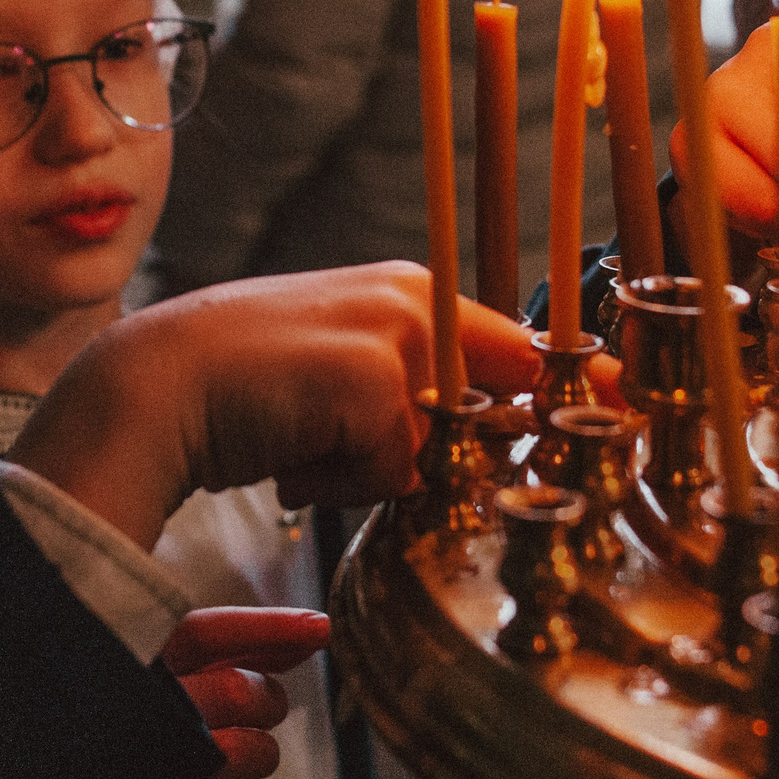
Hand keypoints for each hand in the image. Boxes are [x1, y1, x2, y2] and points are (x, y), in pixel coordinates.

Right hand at [11, 262, 539, 553]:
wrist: (152, 389)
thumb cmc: (239, 393)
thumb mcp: (341, 384)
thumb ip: (417, 405)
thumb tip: (494, 447)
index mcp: (411, 294)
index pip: (527, 345)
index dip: (577, 388)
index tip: (627, 414)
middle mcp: (414, 302)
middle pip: (499, 401)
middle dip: (456, 452)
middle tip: (365, 453)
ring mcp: (398, 338)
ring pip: (438, 449)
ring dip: (377, 473)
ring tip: (305, 447)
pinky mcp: (375, 381)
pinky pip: (395, 471)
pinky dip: (345, 484)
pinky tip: (292, 458)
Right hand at [71, 607, 329, 778]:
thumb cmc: (147, 732)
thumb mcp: (179, 680)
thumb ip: (239, 652)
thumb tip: (316, 630)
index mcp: (125, 662)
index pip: (201, 632)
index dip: (264, 627)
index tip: (320, 629)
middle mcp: (123, 712)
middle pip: (236, 692)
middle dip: (267, 701)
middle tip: (262, 710)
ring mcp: (130, 774)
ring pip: (244, 752)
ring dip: (262, 754)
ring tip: (242, 755)